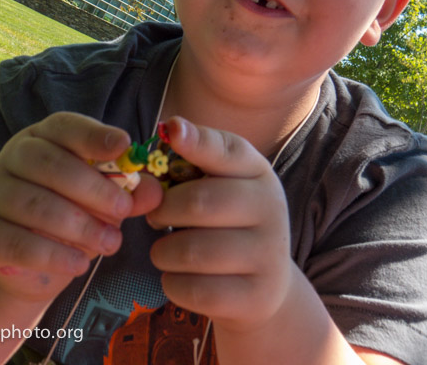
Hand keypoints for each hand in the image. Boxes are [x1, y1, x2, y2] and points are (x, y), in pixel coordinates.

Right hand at [0, 112, 162, 301]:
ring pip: (37, 206)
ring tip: (111, 244)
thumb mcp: (102, 200)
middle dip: (94, 188)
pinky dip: (55, 256)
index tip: (124, 146)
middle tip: (124, 210)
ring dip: (81, 227)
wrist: (26, 266)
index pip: (66, 127)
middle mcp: (12, 158)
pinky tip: (80, 265)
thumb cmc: (71, 217)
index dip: (94, 135)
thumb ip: (129, 192)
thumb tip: (156, 190)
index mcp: (42, 137)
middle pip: (51, 164)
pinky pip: (20, 244)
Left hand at [146, 117, 291, 330]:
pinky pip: (194, 290)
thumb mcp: (219, 186)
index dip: (197, 141)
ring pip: (191, 251)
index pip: (227, 150)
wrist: (264, 284)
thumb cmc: (227, 223)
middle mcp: (271, 207)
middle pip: (198, 202)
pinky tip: (179, 277)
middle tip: (156, 217)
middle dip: (162, 211)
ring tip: (165, 251)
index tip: (172, 130)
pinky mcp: (257, 296)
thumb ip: (191, 163)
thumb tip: (167, 131)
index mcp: (258, 172)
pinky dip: (173, 283)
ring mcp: (269, 254)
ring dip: (162, 252)